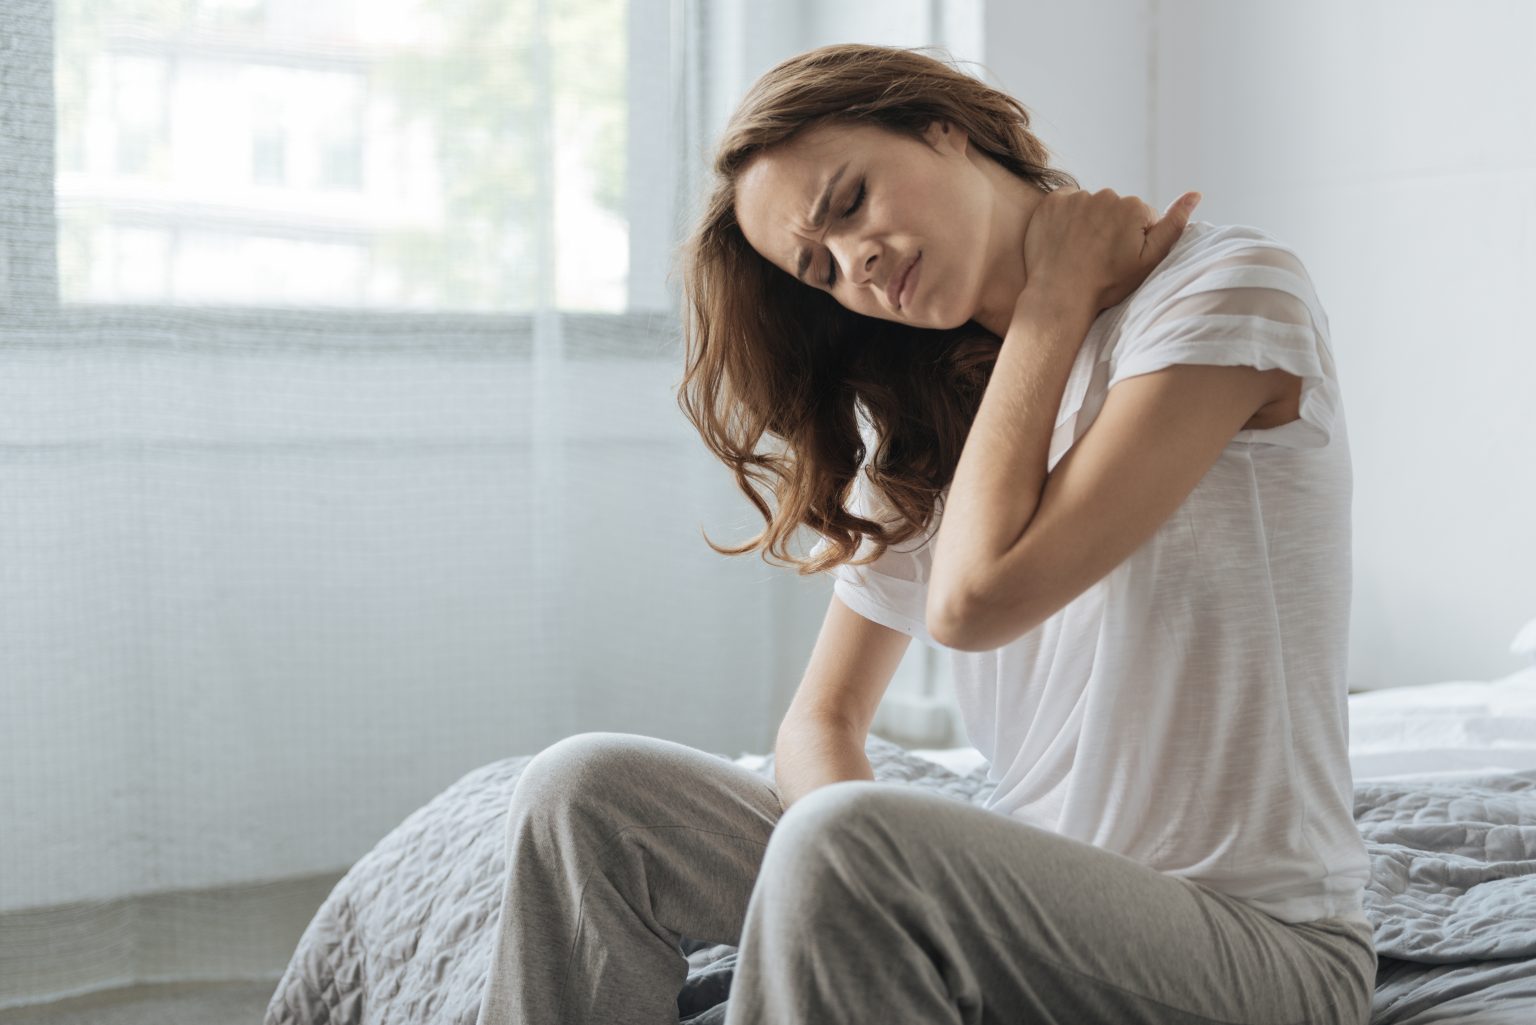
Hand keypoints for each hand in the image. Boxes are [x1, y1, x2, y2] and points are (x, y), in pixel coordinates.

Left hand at [1019, 186, 1201, 314]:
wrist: (1060, 296)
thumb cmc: (1107, 283)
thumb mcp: (1148, 260)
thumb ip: (1173, 226)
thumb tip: (1196, 194)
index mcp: (1134, 207)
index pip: (1141, 217)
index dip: (1133, 240)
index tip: (1119, 258)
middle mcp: (1106, 195)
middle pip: (1115, 209)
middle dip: (1111, 228)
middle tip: (1099, 257)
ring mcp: (1077, 197)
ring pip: (1090, 206)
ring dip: (1087, 223)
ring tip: (1080, 251)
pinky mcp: (1052, 202)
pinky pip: (1065, 203)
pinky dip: (1065, 218)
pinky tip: (1064, 240)